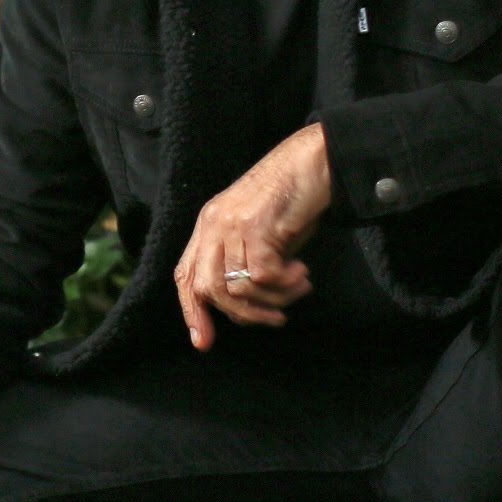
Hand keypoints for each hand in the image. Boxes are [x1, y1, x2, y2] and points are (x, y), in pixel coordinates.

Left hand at [173, 121, 333, 350]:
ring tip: (298, 288)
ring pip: (237, 286)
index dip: (192, 311)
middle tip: (275, 318)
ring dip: (273, 298)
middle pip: (208, 288)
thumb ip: (246, 263)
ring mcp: (231, 223)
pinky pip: (262, 274)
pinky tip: (303, 275)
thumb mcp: (261, 233)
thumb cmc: (294, 197)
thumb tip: (245, 309)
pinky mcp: (255, 224)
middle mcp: (213, 224)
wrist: (315, 159)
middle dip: (241, 314)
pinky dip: (284, 284)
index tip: (203, 342)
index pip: (186, 275)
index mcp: (209, 225)